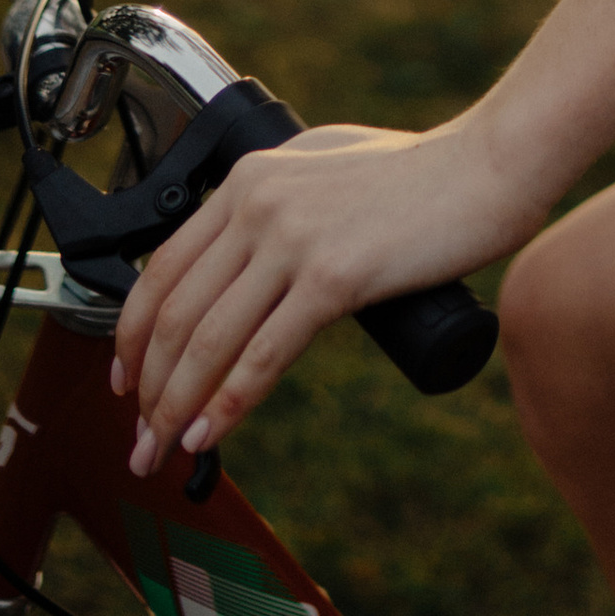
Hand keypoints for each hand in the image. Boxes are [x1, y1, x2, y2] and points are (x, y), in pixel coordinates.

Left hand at [111, 120, 528, 465]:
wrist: (490, 164)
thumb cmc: (423, 172)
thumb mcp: (325, 167)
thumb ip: (279, 202)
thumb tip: (242, 255)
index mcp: (250, 177)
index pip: (163, 267)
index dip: (132, 335)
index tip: (124, 381)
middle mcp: (259, 202)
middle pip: (176, 312)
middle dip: (148, 388)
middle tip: (141, 438)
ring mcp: (294, 237)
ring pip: (209, 340)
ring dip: (177, 407)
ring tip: (164, 451)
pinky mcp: (334, 275)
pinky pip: (264, 354)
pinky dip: (229, 404)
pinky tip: (211, 435)